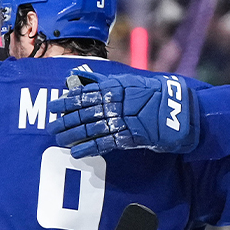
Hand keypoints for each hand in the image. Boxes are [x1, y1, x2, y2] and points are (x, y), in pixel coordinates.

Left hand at [49, 71, 200, 157]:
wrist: (178, 110)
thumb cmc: (155, 94)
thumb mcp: (130, 81)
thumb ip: (104, 81)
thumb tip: (79, 76)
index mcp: (116, 87)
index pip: (86, 93)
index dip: (68, 100)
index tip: (54, 105)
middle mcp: (117, 103)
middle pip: (84, 111)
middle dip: (65, 119)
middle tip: (50, 125)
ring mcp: (122, 120)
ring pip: (91, 127)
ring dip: (72, 134)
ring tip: (58, 139)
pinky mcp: (129, 136)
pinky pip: (104, 143)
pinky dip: (89, 148)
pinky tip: (75, 152)